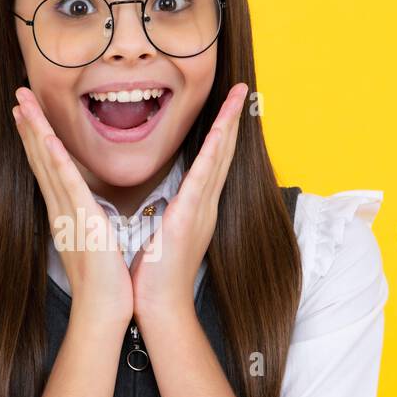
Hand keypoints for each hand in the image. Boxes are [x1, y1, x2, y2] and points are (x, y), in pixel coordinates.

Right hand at [13, 87, 134, 328]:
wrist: (103, 308)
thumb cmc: (104, 282)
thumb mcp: (94, 242)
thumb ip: (88, 223)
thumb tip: (89, 213)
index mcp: (66, 212)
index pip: (48, 168)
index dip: (37, 138)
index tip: (28, 114)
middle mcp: (60, 209)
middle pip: (40, 158)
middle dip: (29, 125)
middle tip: (17, 96)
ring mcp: (68, 212)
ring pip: (47, 163)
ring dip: (35, 131)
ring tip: (22, 104)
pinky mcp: (81, 220)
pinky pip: (67, 184)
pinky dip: (56, 160)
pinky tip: (47, 139)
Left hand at [129, 82, 247, 325]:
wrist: (159, 307)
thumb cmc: (155, 276)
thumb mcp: (163, 236)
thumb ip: (168, 216)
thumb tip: (165, 205)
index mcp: (197, 209)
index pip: (212, 162)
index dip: (221, 133)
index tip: (226, 107)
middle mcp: (206, 206)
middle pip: (223, 153)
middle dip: (232, 119)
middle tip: (241, 89)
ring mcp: (201, 210)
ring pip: (220, 157)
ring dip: (229, 124)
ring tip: (238, 96)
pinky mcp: (190, 217)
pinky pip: (204, 177)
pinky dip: (214, 151)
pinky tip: (221, 131)